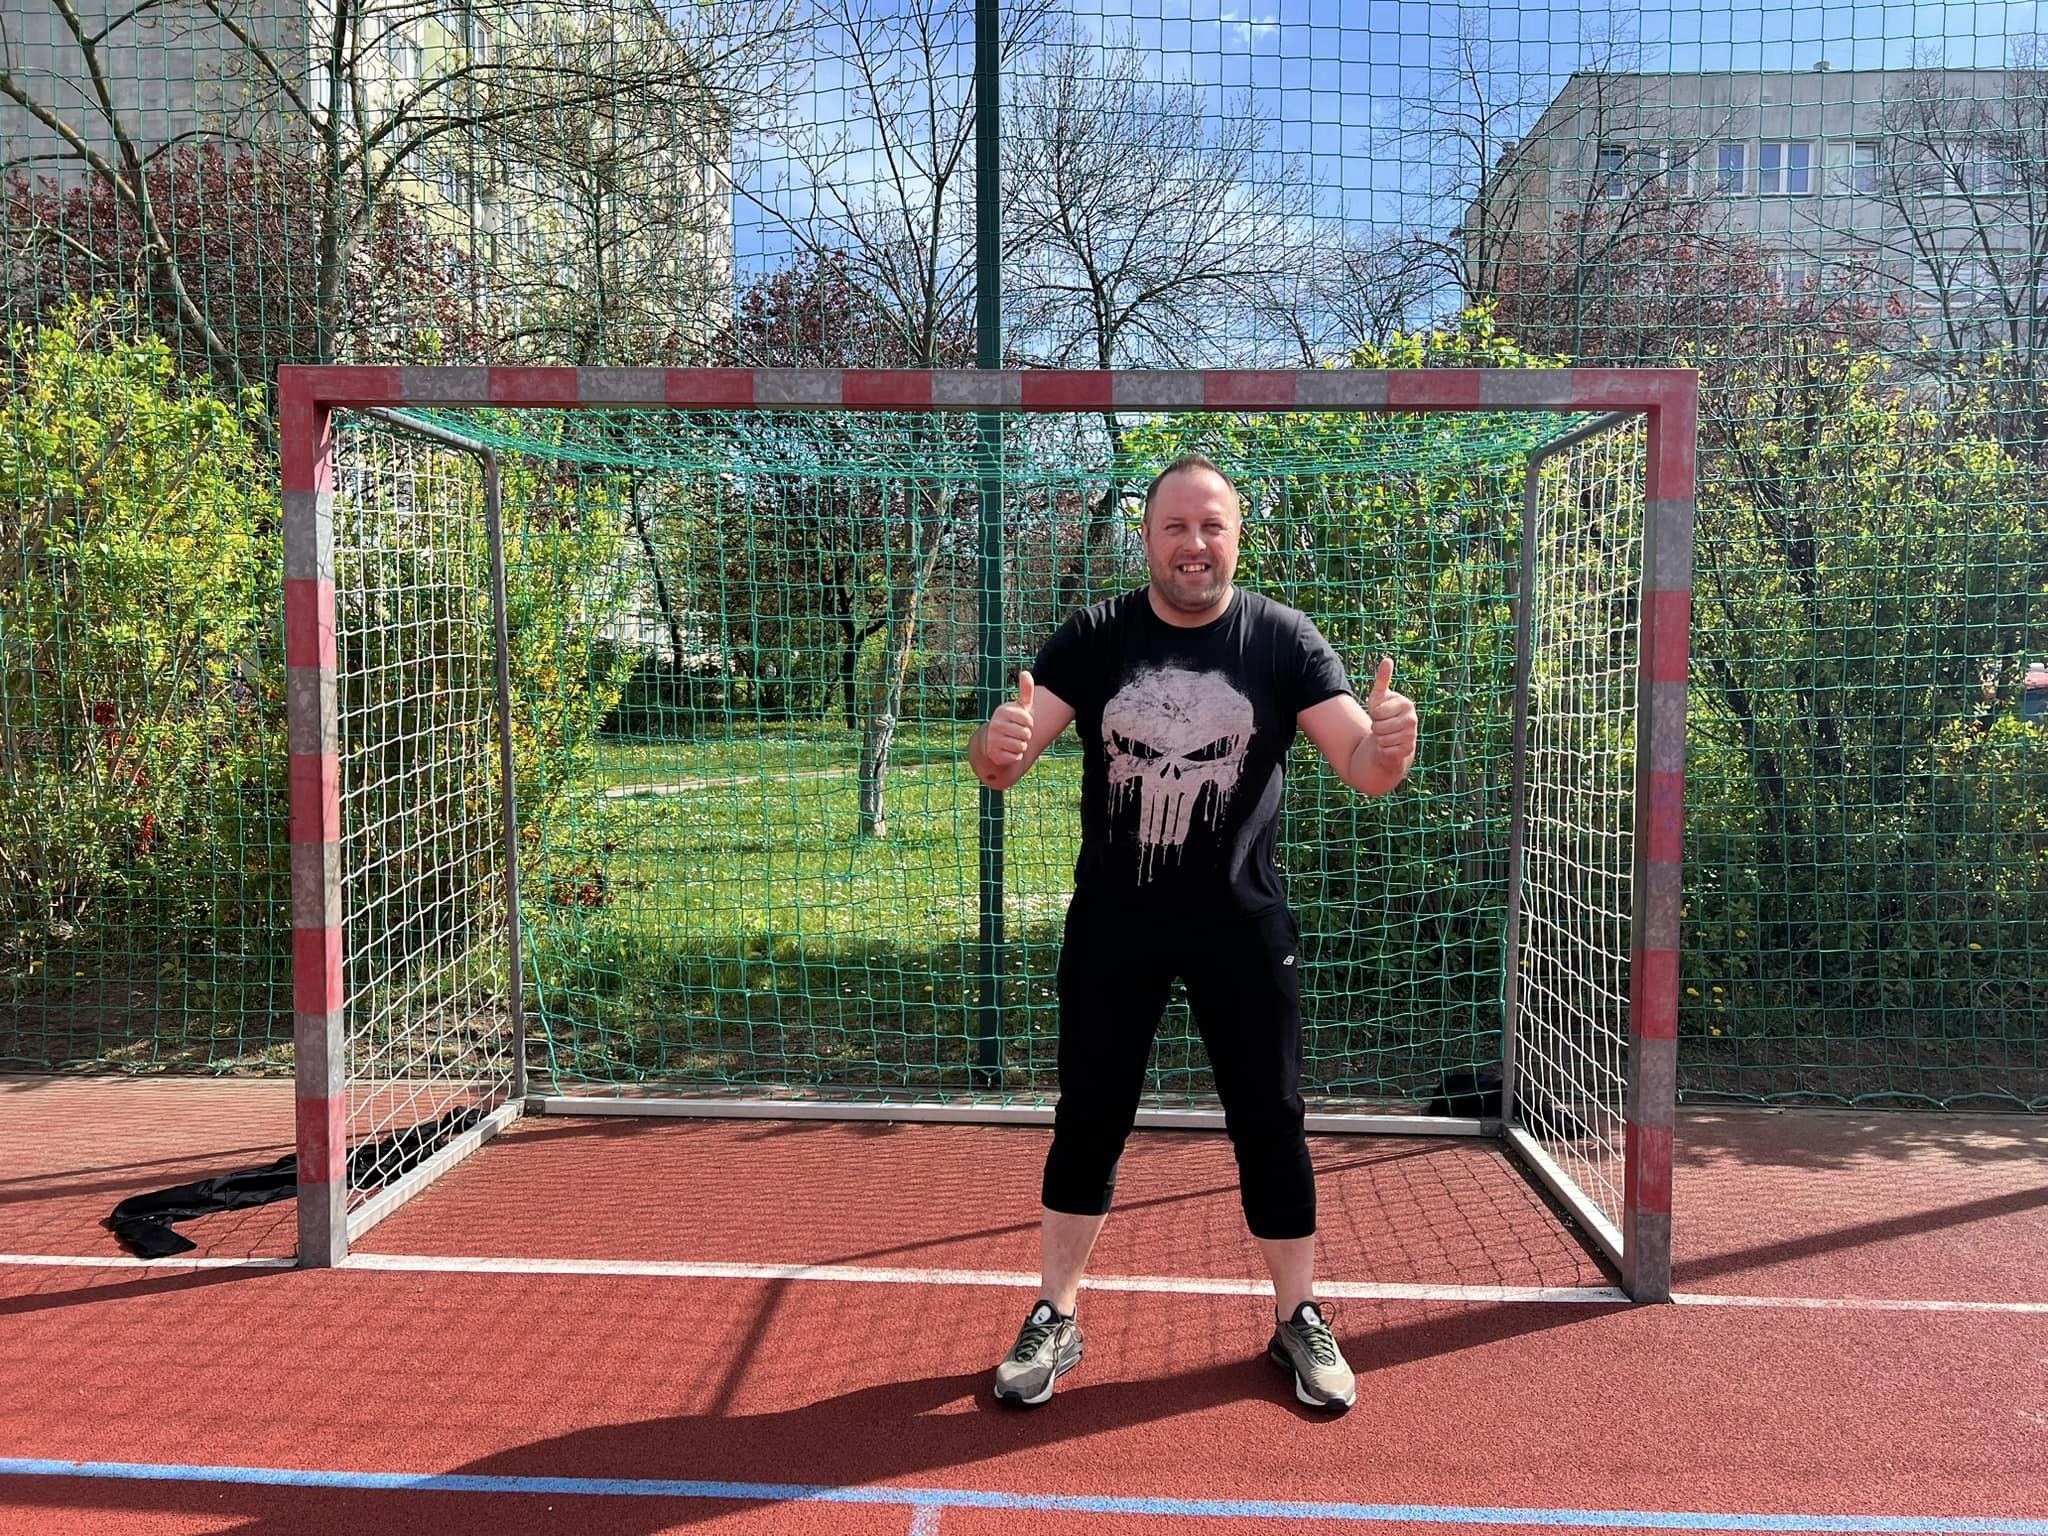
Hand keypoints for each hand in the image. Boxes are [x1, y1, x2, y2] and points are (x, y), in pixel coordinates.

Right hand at [985, 671, 1035, 767]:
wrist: (992, 744)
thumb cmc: (1012, 723)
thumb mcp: (1020, 707)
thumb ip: (1025, 690)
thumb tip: (1025, 672)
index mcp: (1002, 711)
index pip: (1029, 720)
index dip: (1029, 724)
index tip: (1020, 723)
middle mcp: (995, 724)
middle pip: (1026, 734)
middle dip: (1025, 736)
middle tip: (1015, 734)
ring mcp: (993, 739)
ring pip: (1022, 746)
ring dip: (1020, 746)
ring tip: (1011, 742)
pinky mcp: (994, 754)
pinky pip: (1016, 756)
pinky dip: (1015, 756)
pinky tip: (1007, 751)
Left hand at [1364, 657, 1417, 777]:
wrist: (1392, 740)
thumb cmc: (1384, 716)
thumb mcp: (1379, 698)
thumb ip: (1382, 679)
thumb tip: (1387, 659)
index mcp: (1406, 704)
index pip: (1377, 711)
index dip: (1374, 714)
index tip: (1381, 714)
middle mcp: (1412, 719)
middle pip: (1378, 726)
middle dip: (1375, 728)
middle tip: (1383, 726)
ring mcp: (1412, 736)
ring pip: (1381, 739)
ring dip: (1378, 739)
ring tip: (1386, 736)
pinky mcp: (1408, 751)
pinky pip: (1385, 751)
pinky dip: (1382, 750)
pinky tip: (1389, 747)